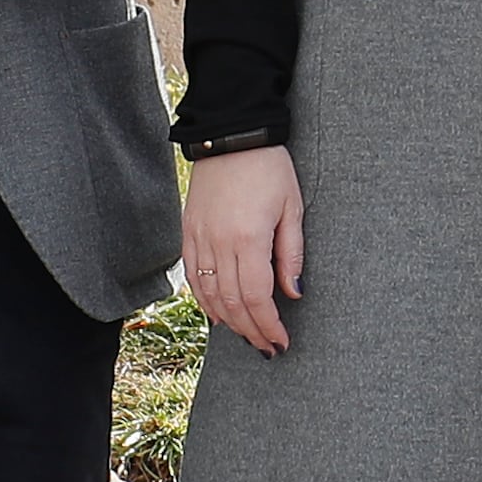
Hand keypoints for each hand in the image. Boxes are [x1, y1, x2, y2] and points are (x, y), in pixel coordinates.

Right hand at [183, 146, 304, 353]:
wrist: (232, 135)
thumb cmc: (269, 168)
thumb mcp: (291, 208)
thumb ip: (291, 253)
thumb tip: (294, 291)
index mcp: (248, 239)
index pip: (257, 298)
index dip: (268, 325)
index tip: (281, 341)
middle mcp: (219, 244)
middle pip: (233, 304)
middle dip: (251, 331)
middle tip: (267, 347)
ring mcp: (199, 239)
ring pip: (210, 295)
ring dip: (229, 321)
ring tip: (247, 335)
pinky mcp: (188, 232)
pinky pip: (193, 276)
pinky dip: (205, 300)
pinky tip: (219, 313)